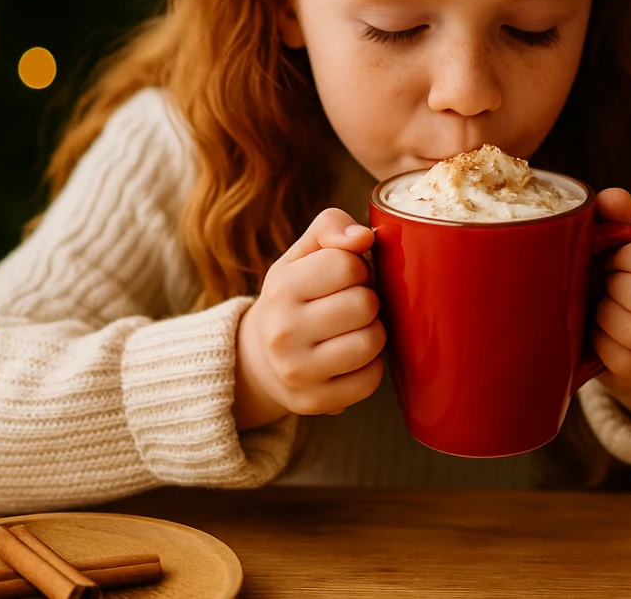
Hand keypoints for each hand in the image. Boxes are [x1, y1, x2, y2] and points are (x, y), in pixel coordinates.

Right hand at [232, 208, 384, 430]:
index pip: (349, 263)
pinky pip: (371, 379)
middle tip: (348, 306)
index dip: (357, 267)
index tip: (344, 278)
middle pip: (365, 303)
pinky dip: (369, 367)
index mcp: (282, 286)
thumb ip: (331, 227)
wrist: (258, 360)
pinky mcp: (315, 403)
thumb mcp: (301, 255)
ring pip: (372, 341)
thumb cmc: (293, 297)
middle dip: (366, 300)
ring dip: (372, 332)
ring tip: (351, 330)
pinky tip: (349, 359)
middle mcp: (283, 331)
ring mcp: (297, 372)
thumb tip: (364, 237)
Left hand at [589, 188, 630, 424]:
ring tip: (602, 309)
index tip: (611, 261)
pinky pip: (621, 359)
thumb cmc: (620, 281)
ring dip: (604, 317)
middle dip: (611, 290)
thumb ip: (615, 216)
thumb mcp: (619, 246)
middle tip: (605, 288)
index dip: (622, 257)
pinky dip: (601, 344)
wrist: (624, 339)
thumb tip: (616, 199)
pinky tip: (601, 335)